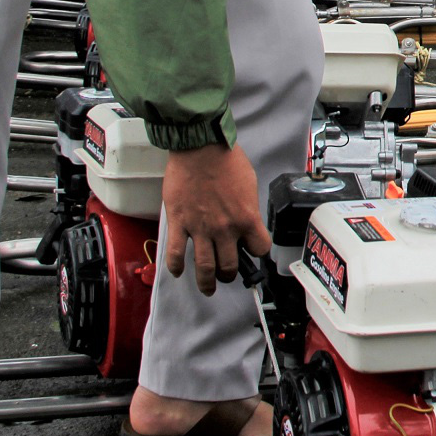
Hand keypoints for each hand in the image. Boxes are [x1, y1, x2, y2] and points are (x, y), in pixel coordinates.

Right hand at [161, 145, 269, 295]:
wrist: (200, 148)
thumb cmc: (226, 160)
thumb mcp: (249, 184)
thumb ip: (247, 208)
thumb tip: (246, 220)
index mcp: (246, 218)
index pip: (259, 248)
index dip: (257, 252)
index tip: (252, 252)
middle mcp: (225, 229)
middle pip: (230, 266)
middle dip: (229, 274)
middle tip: (226, 275)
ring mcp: (200, 228)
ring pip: (204, 267)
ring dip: (206, 282)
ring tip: (207, 287)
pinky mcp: (179, 223)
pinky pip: (176, 253)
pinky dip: (176, 267)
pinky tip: (178, 271)